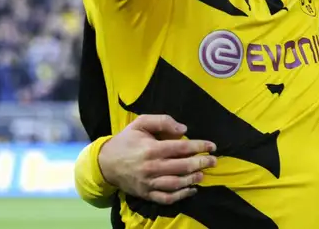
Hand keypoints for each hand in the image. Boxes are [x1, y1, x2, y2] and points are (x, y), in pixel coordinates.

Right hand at [98, 114, 216, 203]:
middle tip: (213, 161)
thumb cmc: (126, 140)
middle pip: (182, 166)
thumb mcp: (140, 123)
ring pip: (176, 183)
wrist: (105, 163)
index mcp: (152, 148)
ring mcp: (149, 182)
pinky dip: (181, 196)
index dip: (199, 146)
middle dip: (201, 163)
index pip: (181, 147)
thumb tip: (184, 129)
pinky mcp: (146, 193)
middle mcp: (152, 167)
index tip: (212, 146)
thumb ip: (162, 121)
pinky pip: (166, 198)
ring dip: (193, 179)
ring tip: (203, 174)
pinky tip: (191, 190)